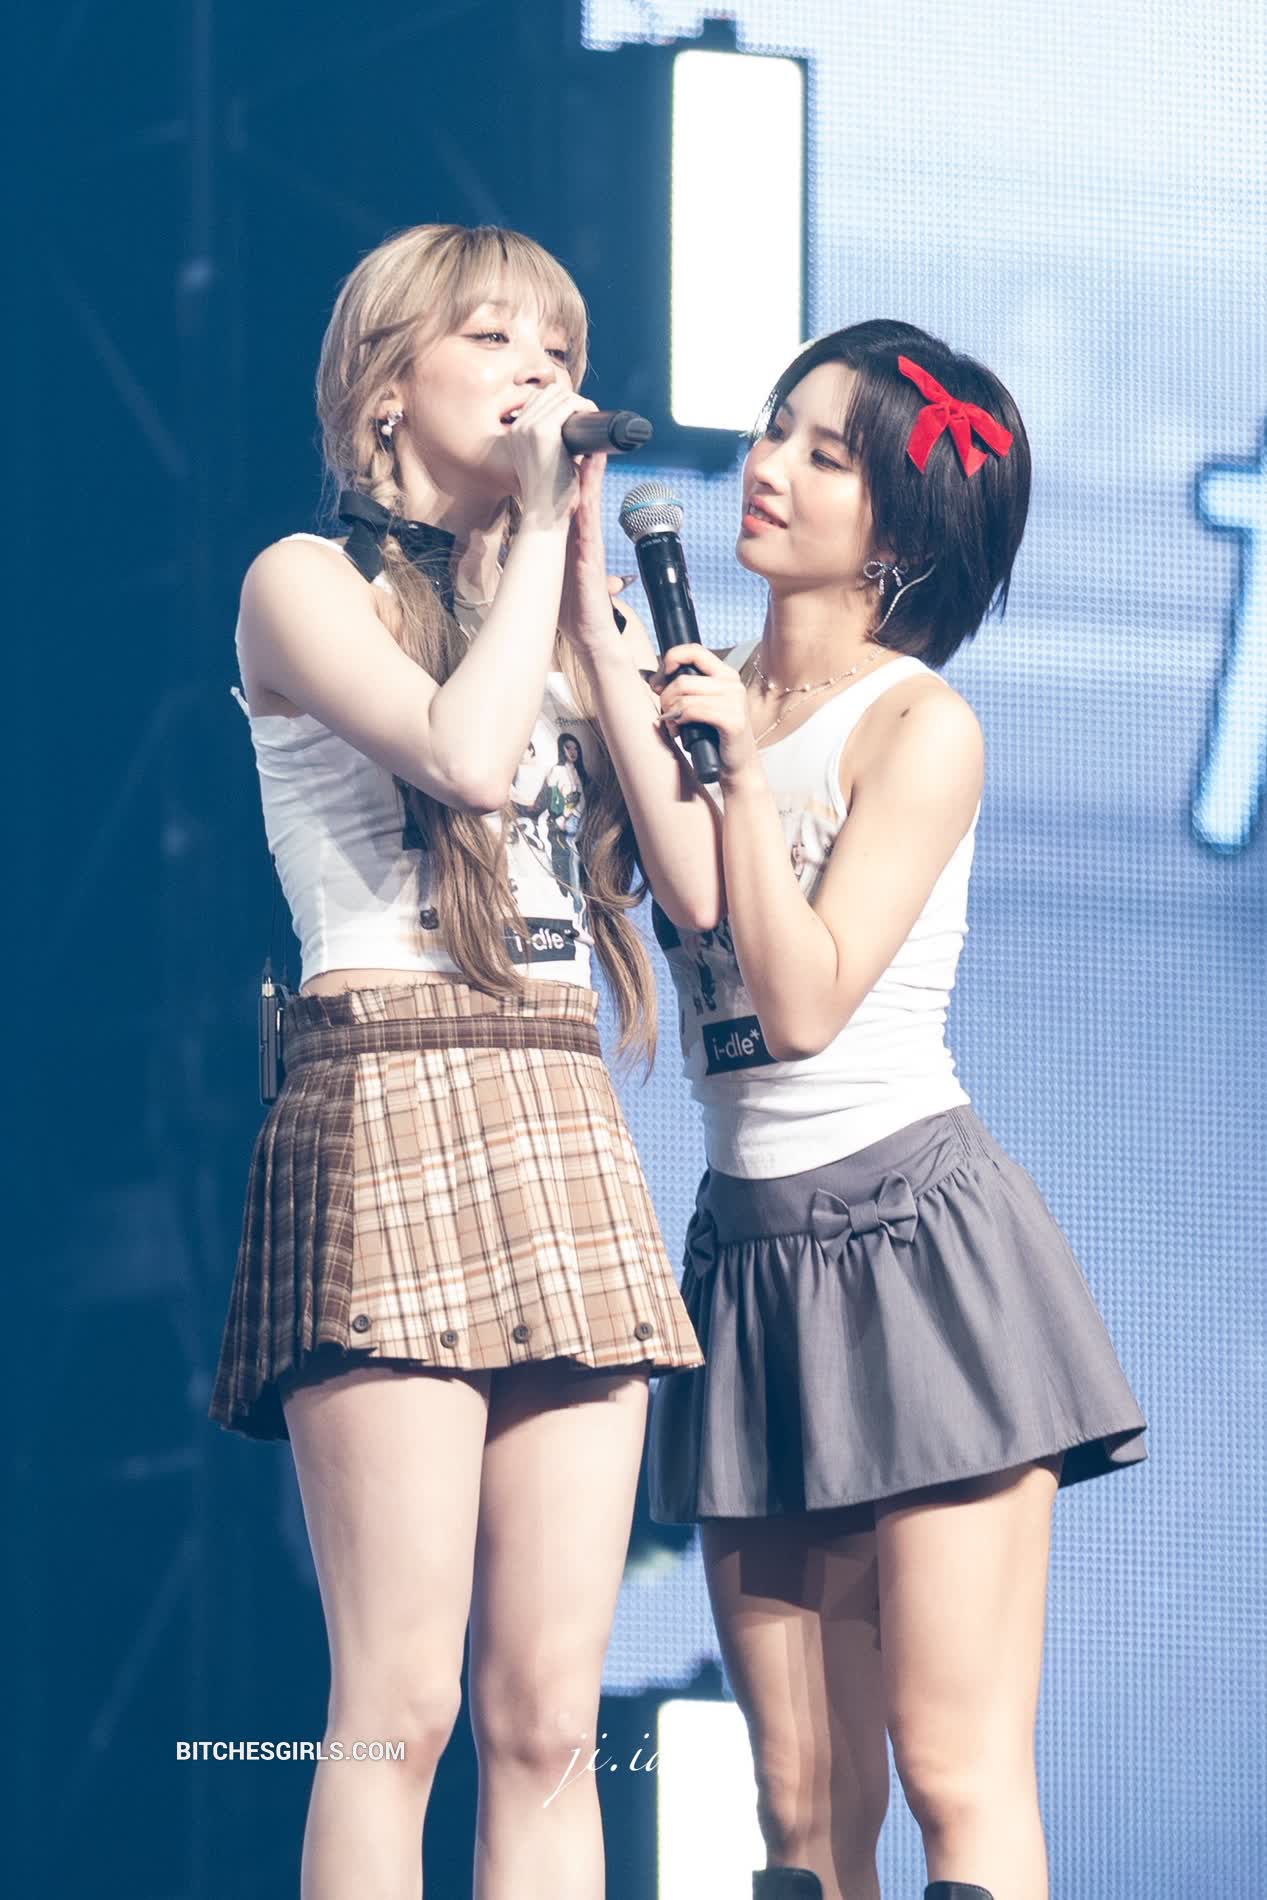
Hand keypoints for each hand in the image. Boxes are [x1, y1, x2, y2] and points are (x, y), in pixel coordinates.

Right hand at [508, 388, 595, 533]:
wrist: (545, 515)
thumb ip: (553, 445)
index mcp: (514, 434)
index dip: (560, 402)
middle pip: (549, 393)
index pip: (538, 400)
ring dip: (579, 401)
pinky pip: (568, 404)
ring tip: (591, 416)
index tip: (578, 415)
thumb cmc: (549, 495)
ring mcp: (529, 427)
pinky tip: (592, 414)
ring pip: (559, 395)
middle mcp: (517, 427)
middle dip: (571, 399)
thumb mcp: (544, 463)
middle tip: (588, 416)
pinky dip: (584, 405)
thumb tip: (575, 427)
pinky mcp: (544, 431)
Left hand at [558, 451, 634, 657]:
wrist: (589, 634)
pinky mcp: (592, 556)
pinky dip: (591, 502)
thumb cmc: (573, 606)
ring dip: (592, 476)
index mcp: (574, 538)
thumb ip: (547, 554)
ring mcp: (590, 544)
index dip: (571, 473)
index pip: (574, 498)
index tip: (567, 447)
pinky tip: (589, 486)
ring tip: (593, 447)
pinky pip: (591, 524)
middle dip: (585, 464)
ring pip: (591, 502)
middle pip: (585, 493)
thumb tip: (527, 543)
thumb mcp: (556, 572)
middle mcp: (584, 536)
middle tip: (584, 434)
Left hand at [652, 644, 758, 778]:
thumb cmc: (714, 736)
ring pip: (684, 695)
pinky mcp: (733, 720)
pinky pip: (692, 711)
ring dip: (670, 713)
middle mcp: (733, 683)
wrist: (737, 766)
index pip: (693, 650)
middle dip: (665, 698)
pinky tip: (681, 731)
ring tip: (674, 726)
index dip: (670, 660)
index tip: (658, 682)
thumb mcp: (701, 705)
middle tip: (666, 714)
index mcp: (726, 675)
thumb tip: (652, 678)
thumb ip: (685, 688)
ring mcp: (735, 701)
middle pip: (682, 678)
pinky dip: (680, 720)